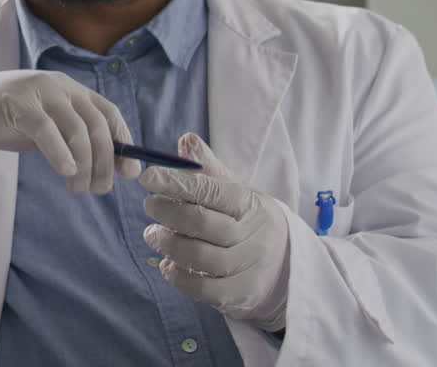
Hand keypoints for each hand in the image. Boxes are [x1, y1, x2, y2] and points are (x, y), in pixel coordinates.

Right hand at [0, 70, 140, 193]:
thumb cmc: (3, 122)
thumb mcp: (45, 130)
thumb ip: (72, 140)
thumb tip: (109, 166)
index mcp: (69, 89)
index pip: (108, 112)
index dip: (123, 142)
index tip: (130, 172)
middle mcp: (58, 85)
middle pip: (96, 123)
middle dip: (104, 160)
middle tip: (99, 189)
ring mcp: (37, 90)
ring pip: (75, 128)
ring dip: (83, 163)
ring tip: (78, 188)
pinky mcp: (16, 103)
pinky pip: (46, 129)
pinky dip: (60, 152)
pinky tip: (66, 172)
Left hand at [140, 132, 289, 331]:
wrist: (288, 265)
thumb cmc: (248, 221)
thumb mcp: (236, 191)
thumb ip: (209, 170)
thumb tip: (186, 141)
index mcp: (250, 204)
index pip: (212, 191)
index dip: (177, 183)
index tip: (148, 178)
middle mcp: (253, 235)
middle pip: (204, 224)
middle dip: (170, 213)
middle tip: (149, 205)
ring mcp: (249, 267)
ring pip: (203, 258)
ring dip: (170, 245)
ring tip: (153, 235)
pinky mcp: (241, 294)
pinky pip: (205, 290)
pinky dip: (180, 278)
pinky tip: (168, 265)